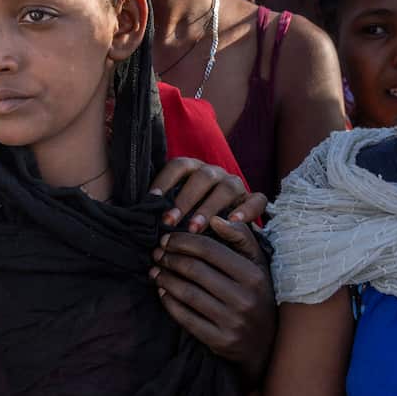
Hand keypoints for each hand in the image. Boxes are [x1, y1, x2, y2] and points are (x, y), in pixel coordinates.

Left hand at [149, 156, 267, 232]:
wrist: (224, 229)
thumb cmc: (190, 219)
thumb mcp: (175, 209)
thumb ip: (162, 207)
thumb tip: (140, 213)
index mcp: (194, 170)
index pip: (178, 166)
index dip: (164, 180)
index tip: (151, 200)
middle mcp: (215, 173)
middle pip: (202, 177)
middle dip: (184, 200)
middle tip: (169, 221)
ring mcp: (236, 185)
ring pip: (226, 188)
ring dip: (209, 207)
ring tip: (194, 228)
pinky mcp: (254, 199)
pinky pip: (256, 200)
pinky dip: (247, 210)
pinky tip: (233, 222)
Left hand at [150, 217, 274, 383]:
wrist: (266, 343)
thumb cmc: (256, 294)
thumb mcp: (257, 263)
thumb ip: (240, 237)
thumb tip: (215, 219)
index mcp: (253, 275)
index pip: (209, 249)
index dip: (183, 242)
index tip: (167, 239)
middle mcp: (244, 299)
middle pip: (194, 270)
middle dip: (170, 258)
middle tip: (157, 254)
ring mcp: (232, 322)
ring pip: (187, 293)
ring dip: (165, 279)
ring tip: (155, 271)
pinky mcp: (220, 341)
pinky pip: (185, 318)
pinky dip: (169, 302)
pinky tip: (162, 292)